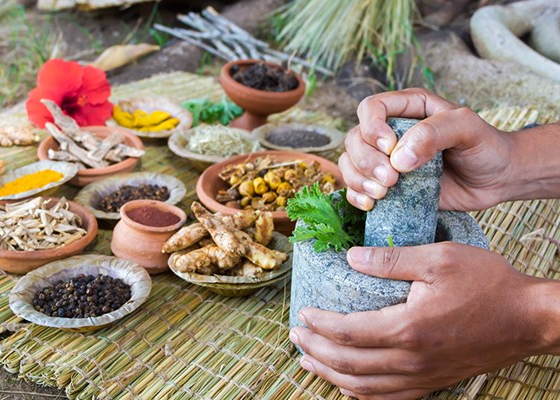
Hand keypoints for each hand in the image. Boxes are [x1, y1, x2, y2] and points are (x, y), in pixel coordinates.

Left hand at [289, 243, 550, 399]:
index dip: (320, 324)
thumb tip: (350, 257)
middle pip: (348, 364)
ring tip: (308, 362)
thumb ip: (390, 259)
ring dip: (330, 375)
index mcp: (408, 328)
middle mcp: (411, 360)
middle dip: (315, 351)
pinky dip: (361, 393)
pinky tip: (348, 385)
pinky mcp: (433, 382)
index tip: (303, 312)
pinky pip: (388, 397)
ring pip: (363, 386)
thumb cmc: (487, 283)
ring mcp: (423, 376)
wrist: (529, 318)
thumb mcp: (438, 258)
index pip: (348, 332)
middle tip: (295, 336)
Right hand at [339, 88, 512, 210]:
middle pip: (355, 139)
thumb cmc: (485, 146)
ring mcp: (386, 160)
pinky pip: (356, 188)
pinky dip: (356, 196)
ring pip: (350, 163)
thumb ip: (433, 134)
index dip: (372, 127)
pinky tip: (371, 205)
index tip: (390, 149)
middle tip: (391, 180)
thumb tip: (398, 159)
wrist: (497, 178)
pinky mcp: (387, 185)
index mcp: (408, 108)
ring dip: (358, 180)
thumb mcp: (467, 128)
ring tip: (382, 194)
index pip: (371, 108)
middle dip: (366, 161)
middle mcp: (390, 131)